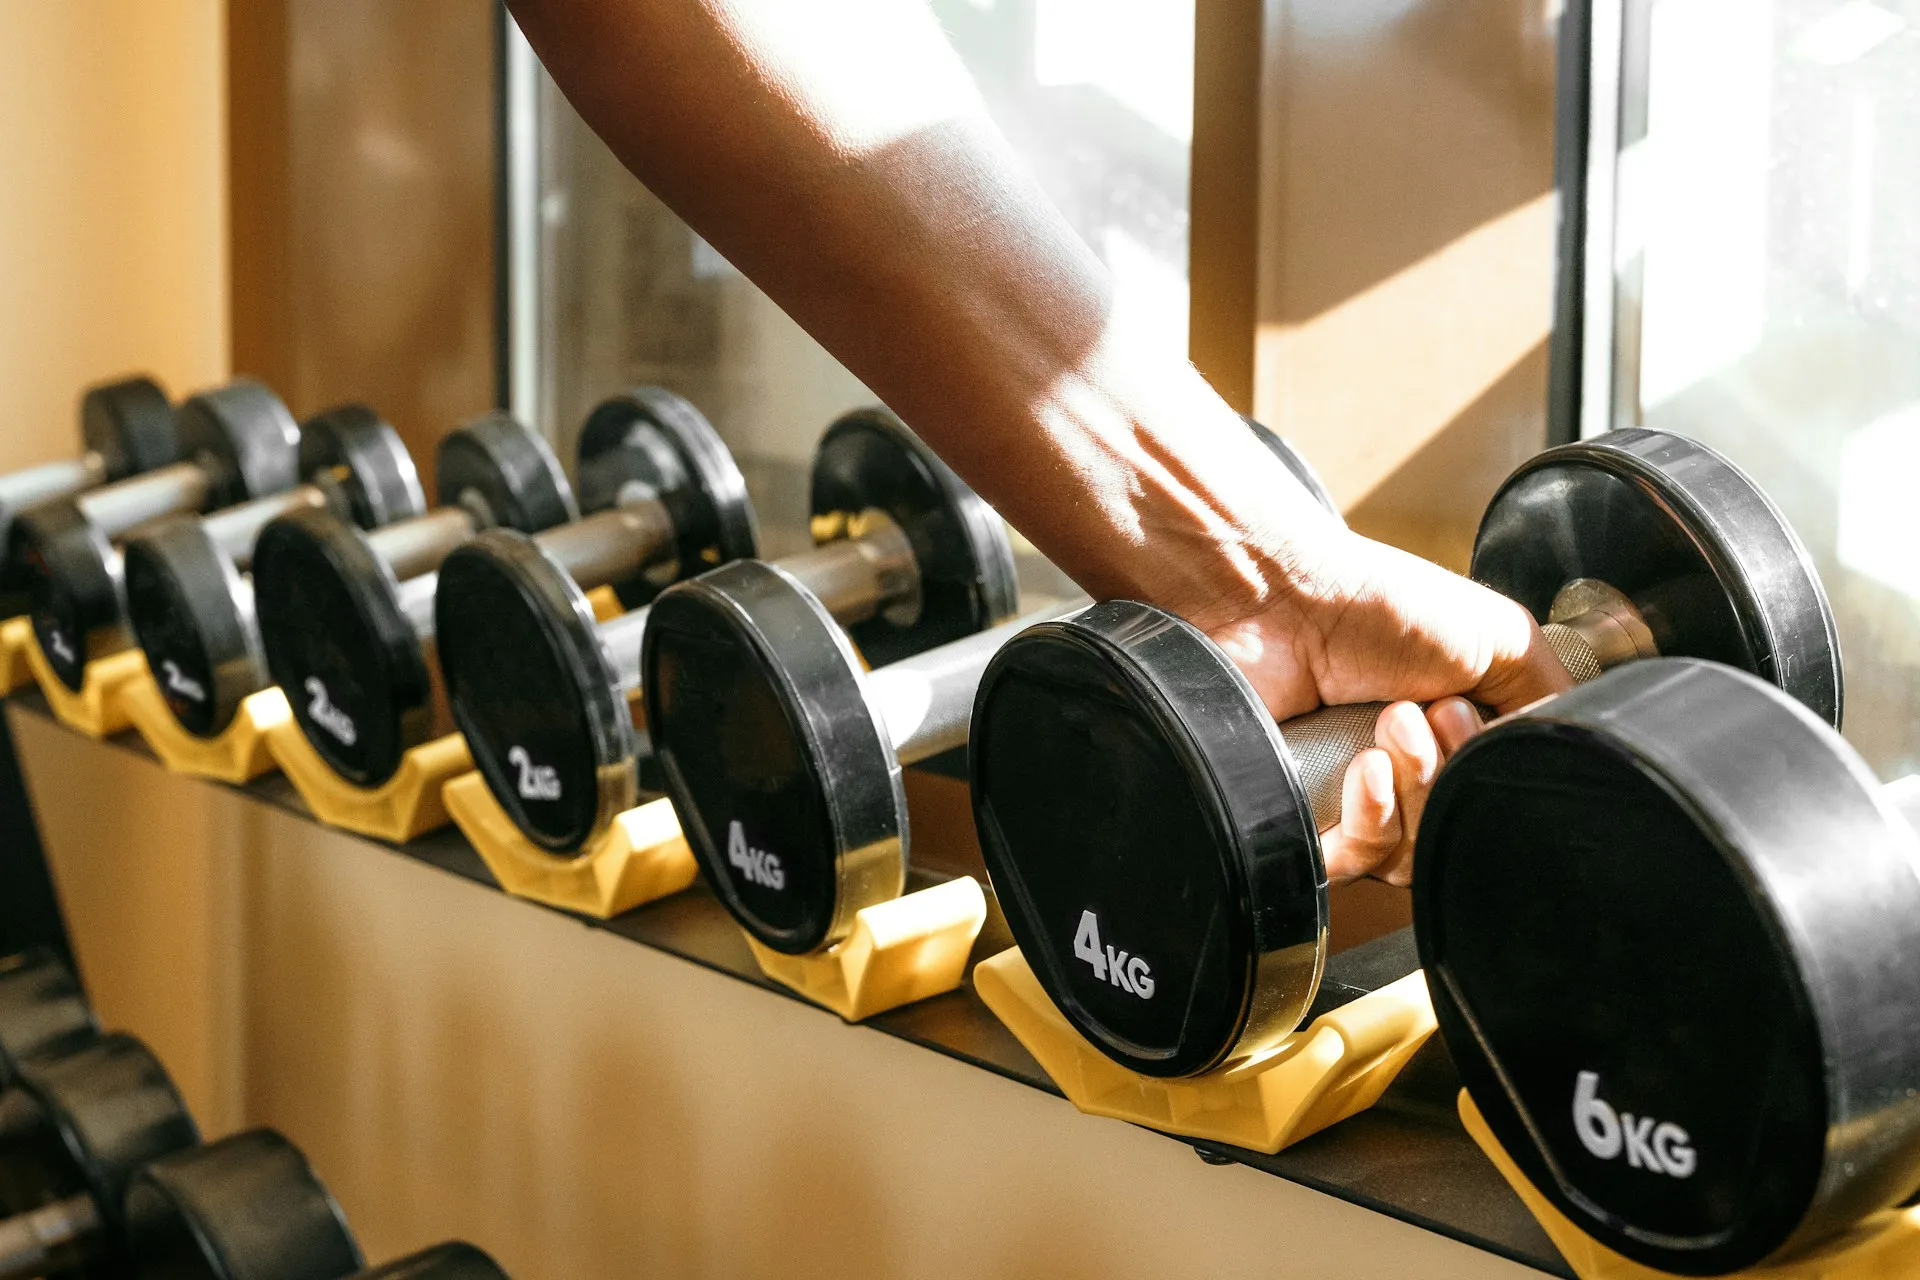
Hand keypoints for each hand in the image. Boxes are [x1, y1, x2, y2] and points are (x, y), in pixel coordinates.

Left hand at [1192, 530, 1572, 885]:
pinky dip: (1369, 821)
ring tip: (1389, 723)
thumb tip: (1581, 758)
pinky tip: (1362, 771)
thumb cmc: (1378, 605)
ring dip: (1412, 787)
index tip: (1468, 715)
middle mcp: (1410, 777)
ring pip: (1410, 858)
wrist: (1281, 598)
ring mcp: (1354, 801)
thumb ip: (1556, 702)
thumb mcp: (1502, 638)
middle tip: (1428, 712)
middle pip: (1457, 836)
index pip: (1498, 805)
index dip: (1495, 776)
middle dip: (1450, 775)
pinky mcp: (1304, 818)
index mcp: (1457, 742)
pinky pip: (1351, 866)